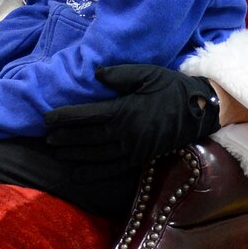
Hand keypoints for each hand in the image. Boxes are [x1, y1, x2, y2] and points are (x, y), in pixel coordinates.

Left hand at [44, 65, 221, 169]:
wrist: (201, 111)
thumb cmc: (172, 89)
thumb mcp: (148, 74)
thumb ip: (120, 74)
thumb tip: (96, 74)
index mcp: (125, 110)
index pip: (87, 115)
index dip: (65, 117)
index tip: (46, 118)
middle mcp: (126, 133)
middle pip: (88, 137)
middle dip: (65, 138)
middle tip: (47, 138)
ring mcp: (133, 149)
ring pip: (96, 154)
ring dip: (74, 154)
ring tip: (57, 153)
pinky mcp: (140, 159)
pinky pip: (112, 169)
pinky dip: (93, 173)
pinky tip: (77, 174)